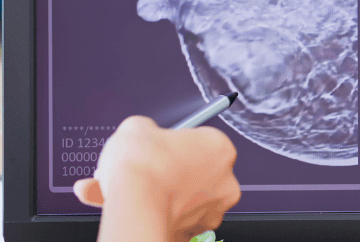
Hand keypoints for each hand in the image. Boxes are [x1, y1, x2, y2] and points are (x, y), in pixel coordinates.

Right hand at [73, 115, 240, 241]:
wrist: (133, 203)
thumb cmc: (141, 165)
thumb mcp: (139, 127)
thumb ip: (151, 131)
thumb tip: (144, 134)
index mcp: (219, 146)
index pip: (206, 143)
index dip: (182, 148)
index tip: (166, 151)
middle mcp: (226, 178)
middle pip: (205, 173)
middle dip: (183, 174)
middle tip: (156, 173)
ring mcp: (215, 208)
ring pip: (197, 201)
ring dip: (177, 198)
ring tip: (149, 193)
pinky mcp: (198, 231)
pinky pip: (184, 223)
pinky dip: (169, 218)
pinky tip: (151, 210)